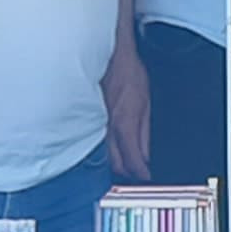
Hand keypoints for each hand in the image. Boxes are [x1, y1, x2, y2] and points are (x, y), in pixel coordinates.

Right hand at [103, 40, 152, 182]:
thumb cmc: (127, 72)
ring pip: (102, 155)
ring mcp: (93, 124)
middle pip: (116, 165)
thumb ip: (145, 132)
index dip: (141, 174)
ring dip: (113, 162)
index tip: (146, 176)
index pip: (132, 162)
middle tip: (137, 172)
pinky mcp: (84, 119)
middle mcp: (106, 128)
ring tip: (124, 162)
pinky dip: (100, 150)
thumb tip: (147, 154)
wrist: (106, 55)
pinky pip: (91, 141)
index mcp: (124, 124)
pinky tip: (106, 148)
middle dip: (128, 172)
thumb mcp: (147, 102)